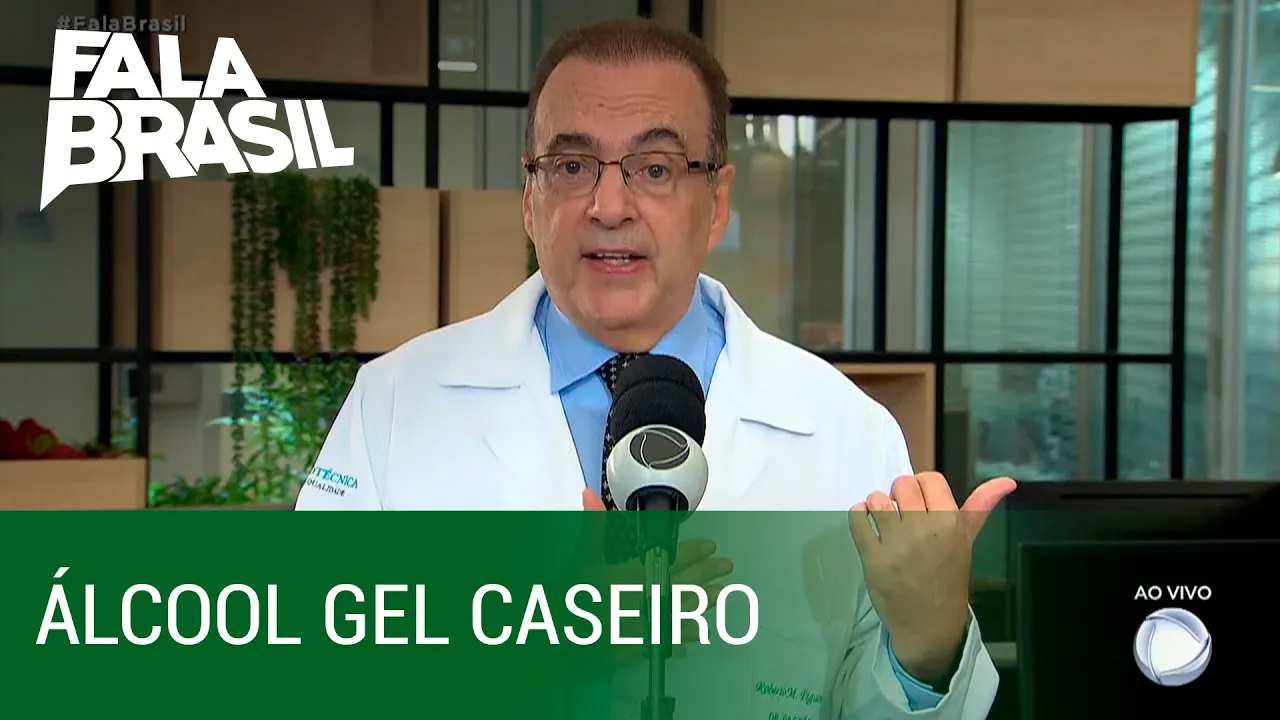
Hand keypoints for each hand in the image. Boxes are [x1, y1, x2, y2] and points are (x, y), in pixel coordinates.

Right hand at [581, 489, 733, 662]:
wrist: (555, 636)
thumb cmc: (567, 595)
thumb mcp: (580, 557)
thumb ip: (592, 525)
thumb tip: (589, 494)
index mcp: (628, 574)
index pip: (667, 559)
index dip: (692, 551)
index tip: (710, 546)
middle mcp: (640, 598)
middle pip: (680, 583)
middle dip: (706, 573)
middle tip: (726, 566)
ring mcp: (641, 624)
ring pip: (678, 610)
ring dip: (702, 601)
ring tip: (721, 594)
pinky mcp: (637, 647)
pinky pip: (665, 639)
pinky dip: (683, 634)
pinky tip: (699, 631)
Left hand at [848, 473, 1015, 683]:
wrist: (930, 624)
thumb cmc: (949, 578)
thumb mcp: (968, 540)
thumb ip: (981, 506)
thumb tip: (1008, 480)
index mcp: (950, 522)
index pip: (929, 479)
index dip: (922, 487)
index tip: (921, 502)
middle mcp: (924, 529)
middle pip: (902, 484)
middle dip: (900, 495)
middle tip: (903, 513)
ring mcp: (896, 544)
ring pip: (877, 499)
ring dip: (878, 505)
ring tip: (885, 521)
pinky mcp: (873, 557)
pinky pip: (857, 518)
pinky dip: (860, 516)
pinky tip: (869, 526)